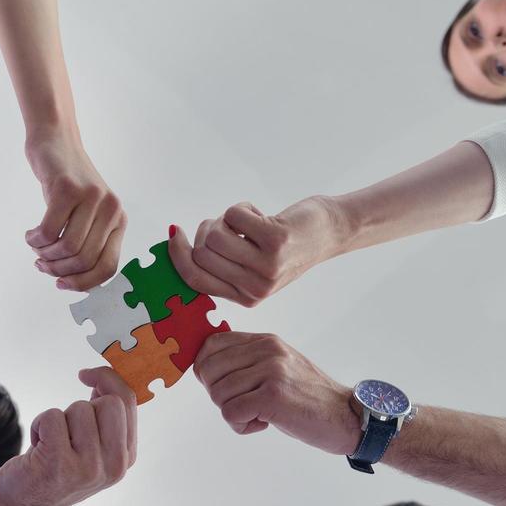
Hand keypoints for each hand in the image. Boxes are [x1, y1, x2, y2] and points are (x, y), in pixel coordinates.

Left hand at [0, 367, 138, 505]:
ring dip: (58, 418)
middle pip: (109, 401)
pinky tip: (38, 446)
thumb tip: (105, 378)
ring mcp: (88, 467)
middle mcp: (114, 465)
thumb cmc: (56, 470)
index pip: (129, 401)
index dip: (109, 378)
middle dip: (83, 405)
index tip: (88, 375)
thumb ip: (105, 418)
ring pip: (79, 408)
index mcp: (126, 458)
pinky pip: (52, 417)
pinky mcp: (58, 463)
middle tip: (68, 428)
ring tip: (52, 443)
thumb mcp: (92, 448)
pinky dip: (39, 425)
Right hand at [25, 134, 125, 290]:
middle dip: (58, 269)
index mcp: (119, 221)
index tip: (62, 284)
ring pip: (68, 248)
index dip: (83, 283)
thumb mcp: (85, 215)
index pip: (108, 267)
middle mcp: (111, 209)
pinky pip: (49, 230)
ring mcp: (91, 198)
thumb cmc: (67, 185)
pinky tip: (30, 235)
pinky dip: (35, 239)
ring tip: (36, 247)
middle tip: (41, 264)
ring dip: (45, 255)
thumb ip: (86, 243)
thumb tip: (70, 281)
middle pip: (84, 260)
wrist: (56, 142)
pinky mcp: (68, 189)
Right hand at [167, 196, 346, 307]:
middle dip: (207, 230)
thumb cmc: (288, 246)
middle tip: (228, 224)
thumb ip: (224, 265)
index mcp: (245, 298)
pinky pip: (233, 216)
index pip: (194, 279)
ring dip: (224, 218)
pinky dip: (242, 208)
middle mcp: (255, 288)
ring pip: (214, 235)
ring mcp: (266, 266)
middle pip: (201, 254)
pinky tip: (261, 215)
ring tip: (247, 221)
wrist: (331, 232)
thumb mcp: (256, 266)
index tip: (175, 233)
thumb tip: (179, 244)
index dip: (178, 255)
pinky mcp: (275, 241)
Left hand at [193, 331, 361, 454]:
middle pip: (208, 370)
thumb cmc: (307, 398)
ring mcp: (271, 371)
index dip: (206, 370)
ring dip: (232, 414)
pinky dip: (241, 426)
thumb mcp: (278, 367)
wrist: (347, 416)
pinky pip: (231, 413)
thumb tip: (204, 367)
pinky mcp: (273, 396)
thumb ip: (248, 361)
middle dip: (217, 394)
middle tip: (242, 405)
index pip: (212, 344)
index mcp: (266, 341)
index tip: (221, 387)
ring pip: (218, 394)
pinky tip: (263, 424)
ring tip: (258, 416)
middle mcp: (268, 350)